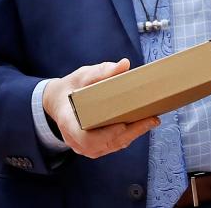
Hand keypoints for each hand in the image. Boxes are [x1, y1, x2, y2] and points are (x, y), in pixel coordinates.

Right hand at [42, 58, 159, 158]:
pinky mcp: (93, 147)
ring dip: (132, 135)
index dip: (105, 134)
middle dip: (129, 132)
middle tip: (150, 119)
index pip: (84, 137)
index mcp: (67, 122)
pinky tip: (143, 125)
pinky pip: (111, 145)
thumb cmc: (71, 88)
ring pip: (109, 146)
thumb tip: (124, 64)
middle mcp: (74, 139)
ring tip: (151, 121)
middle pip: (103, 144)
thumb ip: (102, 71)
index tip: (122, 124)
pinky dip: (128, 136)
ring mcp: (83, 147)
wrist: (59, 102)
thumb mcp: (82, 75)